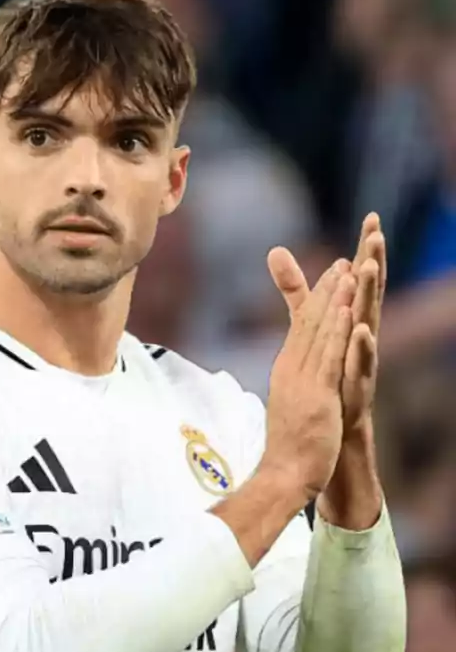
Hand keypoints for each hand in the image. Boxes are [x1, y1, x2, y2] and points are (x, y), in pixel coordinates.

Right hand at [261, 252, 356, 495]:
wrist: (284, 473)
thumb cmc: (289, 445)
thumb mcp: (290, 404)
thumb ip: (294, 382)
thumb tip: (292, 370)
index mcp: (286, 370)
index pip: (301, 327)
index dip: (317, 298)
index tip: (333, 274)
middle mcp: (290, 369)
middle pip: (309, 322)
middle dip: (327, 289)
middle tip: (343, 260)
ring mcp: (303, 380)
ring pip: (320, 332)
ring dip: (334, 300)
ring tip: (347, 272)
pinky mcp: (317, 394)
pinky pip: (329, 357)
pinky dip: (338, 331)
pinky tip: (348, 311)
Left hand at [271, 214, 385, 435]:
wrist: (332, 434)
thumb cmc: (327, 377)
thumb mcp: (309, 328)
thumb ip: (297, 292)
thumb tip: (276, 250)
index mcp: (350, 321)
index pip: (357, 279)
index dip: (364, 249)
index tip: (372, 216)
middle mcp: (359, 337)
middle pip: (367, 293)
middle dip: (373, 261)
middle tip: (376, 231)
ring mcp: (360, 362)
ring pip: (366, 323)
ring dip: (367, 296)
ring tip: (368, 267)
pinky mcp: (356, 388)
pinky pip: (360, 364)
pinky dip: (361, 347)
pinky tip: (360, 329)